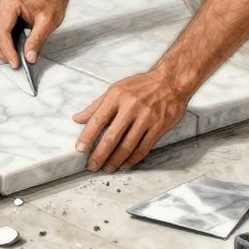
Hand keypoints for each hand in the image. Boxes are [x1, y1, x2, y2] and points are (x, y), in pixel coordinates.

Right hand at [0, 0, 67, 67]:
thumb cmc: (50, 1)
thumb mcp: (48, 22)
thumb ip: (37, 41)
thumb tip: (29, 57)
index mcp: (11, 3)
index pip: (2, 32)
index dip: (7, 50)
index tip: (15, 62)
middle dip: (1, 52)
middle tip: (13, 62)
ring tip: (11, 56)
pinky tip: (8, 47)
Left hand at [73, 71, 188, 172]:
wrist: (170, 81)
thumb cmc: (141, 85)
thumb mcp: (116, 89)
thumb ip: (96, 105)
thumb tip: (78, 118)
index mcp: (117, 96)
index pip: (98, 119)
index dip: (87, 136)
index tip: (80, 149)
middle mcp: (131, 107)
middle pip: (111, 136)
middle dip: (99, 154)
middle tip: (92, 165)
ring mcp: (146, 117)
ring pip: (127, 145)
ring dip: (115, 160)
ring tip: (107, 168)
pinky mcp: (158, 127)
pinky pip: (143, 148)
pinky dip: (132, 159)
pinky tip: (125, 164)